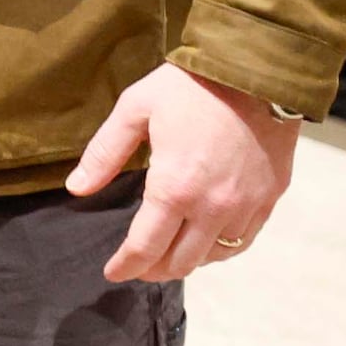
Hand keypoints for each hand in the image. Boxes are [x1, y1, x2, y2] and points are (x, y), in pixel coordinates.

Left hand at [67, 63, 298, 283]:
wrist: (257, 71)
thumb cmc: (191, 87)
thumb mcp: (135, 109)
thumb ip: (105, 153)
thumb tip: (76, 188)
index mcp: (174, 188)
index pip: (145, 247)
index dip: (125, 266)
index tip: (112, 273)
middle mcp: (212, 208)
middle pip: (180, 262)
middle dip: (153, 269)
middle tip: (137, 265)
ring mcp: (245, 208)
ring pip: (212, 256)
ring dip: (186, 260)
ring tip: (168, 252)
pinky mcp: (269, 200)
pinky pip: (242, 241)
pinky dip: (219, 248)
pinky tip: (206, 241)